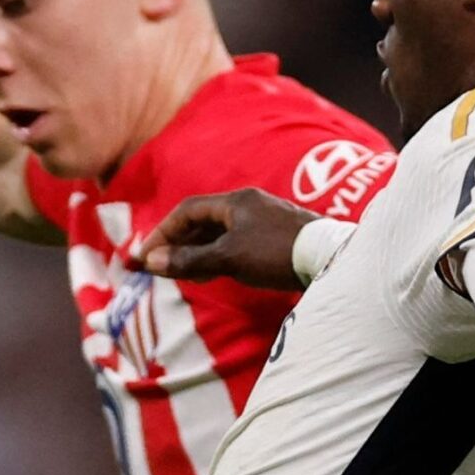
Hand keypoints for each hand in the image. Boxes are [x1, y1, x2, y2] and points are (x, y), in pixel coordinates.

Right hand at [136, 187, 312, 287]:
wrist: (329, 258)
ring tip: (178, 273)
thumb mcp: (229, 258)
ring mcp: (263, 220)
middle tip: (154, 266)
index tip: (145, 255)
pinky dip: (214, 257)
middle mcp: (248, 205)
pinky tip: (210, 273)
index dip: (161, 232)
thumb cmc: (277, 253)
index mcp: (235, 202)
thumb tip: (152, 262)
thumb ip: (189, 260)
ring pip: (217, 234)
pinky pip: (233, 243)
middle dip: (174, 243)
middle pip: (201, 221)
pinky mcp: (274, 237)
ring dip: (194, 252)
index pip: (187, 211)